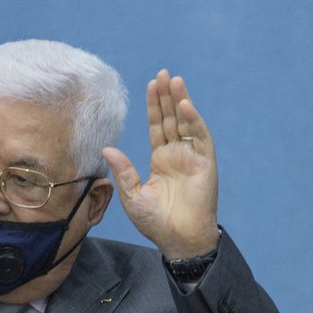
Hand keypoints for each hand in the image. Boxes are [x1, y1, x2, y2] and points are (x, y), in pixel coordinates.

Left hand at [103, 70, 219, 259]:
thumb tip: (107, 148)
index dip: (154, 106)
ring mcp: (192, 158)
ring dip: (180, 102)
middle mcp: (176, 155)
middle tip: (162, 73)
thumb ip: (123, 170)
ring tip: (173, 80)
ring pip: (186, 123)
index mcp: (160, 160)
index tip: (150, 85)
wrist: (177, 239)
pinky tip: (184, 106)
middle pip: (171, 119)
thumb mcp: (132, 195)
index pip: (156, 126)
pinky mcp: (205, 164)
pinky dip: (193, 121)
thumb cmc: (155, 222)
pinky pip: (199, 138)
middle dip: (166, 97)